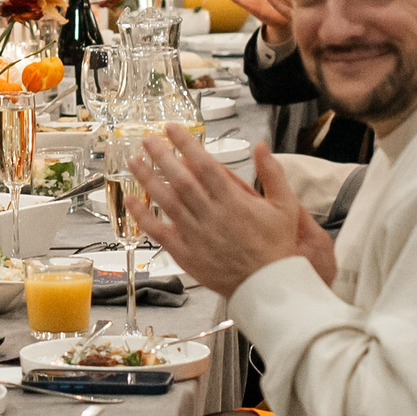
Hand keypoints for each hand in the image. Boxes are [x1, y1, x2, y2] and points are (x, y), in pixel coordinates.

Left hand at [126, 132, 315, 297]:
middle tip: (148, 138)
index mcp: (233, 201)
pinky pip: (159, 232)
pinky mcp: (186, 253)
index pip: (205, 165)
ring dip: (148, 179)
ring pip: (166, 202)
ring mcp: (196, 235)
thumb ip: (272, 173)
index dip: (187, 144)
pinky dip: (143, 217)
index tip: (172, 128)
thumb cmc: (276, 246)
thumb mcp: (285, 206)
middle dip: (162, 156)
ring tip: (134, 161)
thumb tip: (261, 145)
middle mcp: (211, 215)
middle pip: (180, 179)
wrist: (269, 287)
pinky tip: (132, 201)